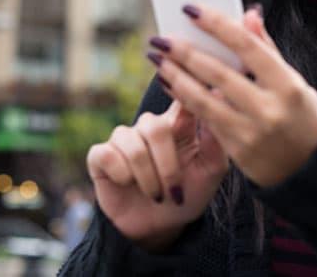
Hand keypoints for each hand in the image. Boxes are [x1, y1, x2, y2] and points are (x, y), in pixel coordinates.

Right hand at [86, 99, 228, 250]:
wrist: (159, 227)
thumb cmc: (187, 195)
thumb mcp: (210, 174)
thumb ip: (215, 142)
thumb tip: (215, 105)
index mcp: (178, 125)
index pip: (179, 98)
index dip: (180, 90)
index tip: (188, 88)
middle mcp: (149, 126)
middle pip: (155, 127)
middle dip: (167, 167)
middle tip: (174, 192)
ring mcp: (124, 138)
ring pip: (133, 145)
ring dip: (147, 178)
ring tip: (155, 195)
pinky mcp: (101, 155)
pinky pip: (108, 155)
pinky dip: (122, 175)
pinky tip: (127, 183)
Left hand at [147, 5, 316, 187]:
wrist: (313, 168)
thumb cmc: (302, 115)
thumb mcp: (294, 80)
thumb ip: (267, 48)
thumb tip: (248, 14)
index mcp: (287, 84)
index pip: (246, 46)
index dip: (217, 25)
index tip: (191, 9)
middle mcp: (269, 109)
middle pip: (218, 73)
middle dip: (184, 53)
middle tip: (161, 38)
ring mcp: (252, 133)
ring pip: (204, 99)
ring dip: (176, 76)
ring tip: (158, 59)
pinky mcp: (237, 151)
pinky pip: (204, 119)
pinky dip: (184, 99)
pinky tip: (170, 84)